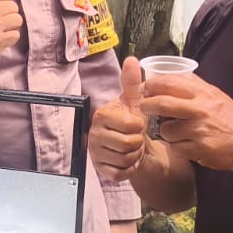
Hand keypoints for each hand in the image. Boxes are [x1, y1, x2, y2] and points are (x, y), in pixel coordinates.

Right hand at [90, 58, 148, 180]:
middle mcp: (94, 134)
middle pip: (128, 144)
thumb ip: (132, 82)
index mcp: (101, 116)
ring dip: (134, 155)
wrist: (130, 145)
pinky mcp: (100, 169)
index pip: (130, 125)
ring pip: (125, 159)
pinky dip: (129, 167)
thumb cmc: (130, 122)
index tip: (135, 124)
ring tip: (131, 147)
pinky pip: (121, 172)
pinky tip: (127, 159)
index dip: (138, 126)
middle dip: (138, 142)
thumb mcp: (133, 101)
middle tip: (134, 137)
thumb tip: (131, 59)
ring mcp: (95, 153)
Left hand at [140, 71, 232, 171]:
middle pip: (162, 103)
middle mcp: (201, 109)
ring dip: (165, 131)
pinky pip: (176, 147)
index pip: (170, 82)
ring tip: (175, 132)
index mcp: (204, 94)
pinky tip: (187, 144)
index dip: (152, 84)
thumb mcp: (216, 95)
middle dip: (147, 105)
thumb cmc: (232, 119)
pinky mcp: (199, 148)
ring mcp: (199, 129)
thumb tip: (174, 73)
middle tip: (144, 108)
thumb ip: (196, 85)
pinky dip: (177, 147)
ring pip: (166, 129)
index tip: (145, 87)